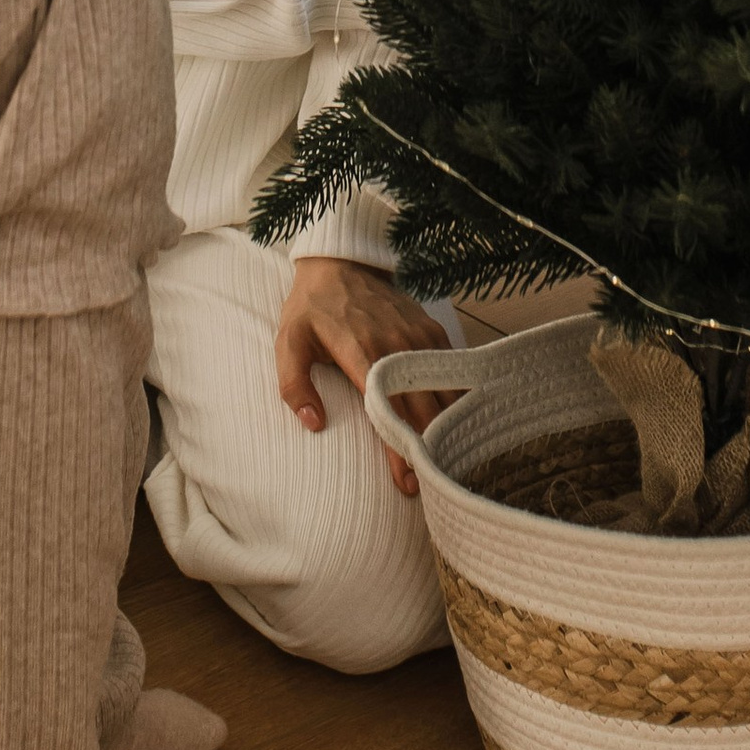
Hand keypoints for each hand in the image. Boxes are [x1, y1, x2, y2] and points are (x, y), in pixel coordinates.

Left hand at [275, 255, 455, 496]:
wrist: (342, 261)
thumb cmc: (311, 308)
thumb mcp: (289, 342)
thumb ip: (294, 384)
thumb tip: (313, 423)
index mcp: (361, 351)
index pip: (386, 408)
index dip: (398, 447)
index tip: (406, 482)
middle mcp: (396, 345)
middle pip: (422, 406)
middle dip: (429, 450)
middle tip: (432, 489)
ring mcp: (418, 337)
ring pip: (445, 390)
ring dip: (449, 428)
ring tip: (450, 465)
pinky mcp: (431, 331)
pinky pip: (451, 370)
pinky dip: (458, 399)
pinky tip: (461, 426)